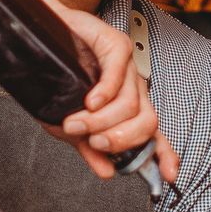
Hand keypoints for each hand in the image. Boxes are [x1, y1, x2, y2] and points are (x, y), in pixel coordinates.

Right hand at [35, 0, 179, 186]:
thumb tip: (107, 171)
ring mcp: (127, 67)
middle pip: (147, 122)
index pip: (153, 133)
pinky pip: (118, 73)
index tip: (170, 174)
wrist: (41, 37)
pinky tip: (90, 101)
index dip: (165, 153)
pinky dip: (104, 92)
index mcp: (128, 108)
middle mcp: (133, 88)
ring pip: (129, 103)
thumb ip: (89, 147)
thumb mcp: (69, 122)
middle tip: (94, 142)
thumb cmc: (57, 76)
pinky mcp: (116, 44)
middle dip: (121, 140)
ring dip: (99, 121)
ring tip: (75, 123)